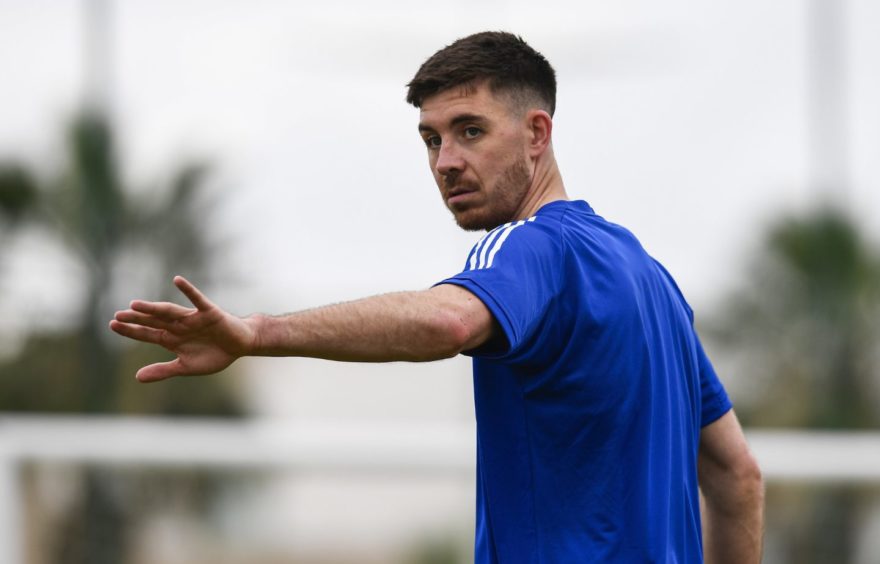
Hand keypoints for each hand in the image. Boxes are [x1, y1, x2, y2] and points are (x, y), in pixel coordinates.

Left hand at [109, 276, 256, 381]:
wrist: (240, 346)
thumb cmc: (214, 354)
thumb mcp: (186, 367)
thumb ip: (163, 370)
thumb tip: (136, 377)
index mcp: (172, 339)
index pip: (147, 333)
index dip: (131, 330)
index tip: (112, 325)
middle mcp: (179, 326)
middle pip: (154, 321)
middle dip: (136, 319)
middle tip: (117, 315)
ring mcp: (193, 318)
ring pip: (169, 311)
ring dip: (153, 308)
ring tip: (136, 304)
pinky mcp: (209, 313)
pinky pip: (198, 300)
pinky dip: (188, 290)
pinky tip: (177, 280)